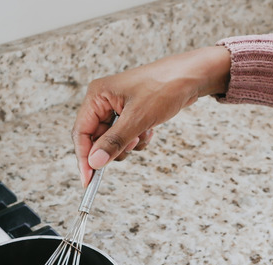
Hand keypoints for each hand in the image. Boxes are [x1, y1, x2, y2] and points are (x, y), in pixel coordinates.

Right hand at [71, 46, 230, 186]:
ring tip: (144, 133)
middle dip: (115, 147)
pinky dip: (138, 139)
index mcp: (98, 96)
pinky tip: (150, 130)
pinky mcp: (131, 113)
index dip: (84, 157)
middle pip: (97, 139)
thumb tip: (95, 162)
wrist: (191, 76)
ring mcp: (118, 107)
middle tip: (132, 144)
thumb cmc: (164, 87)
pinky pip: (127, 136)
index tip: (88, 180)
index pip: (81, 132)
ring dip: (129, 144)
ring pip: (113, 140)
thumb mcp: (138, 119)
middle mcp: (104, 101)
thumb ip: (114, 142)